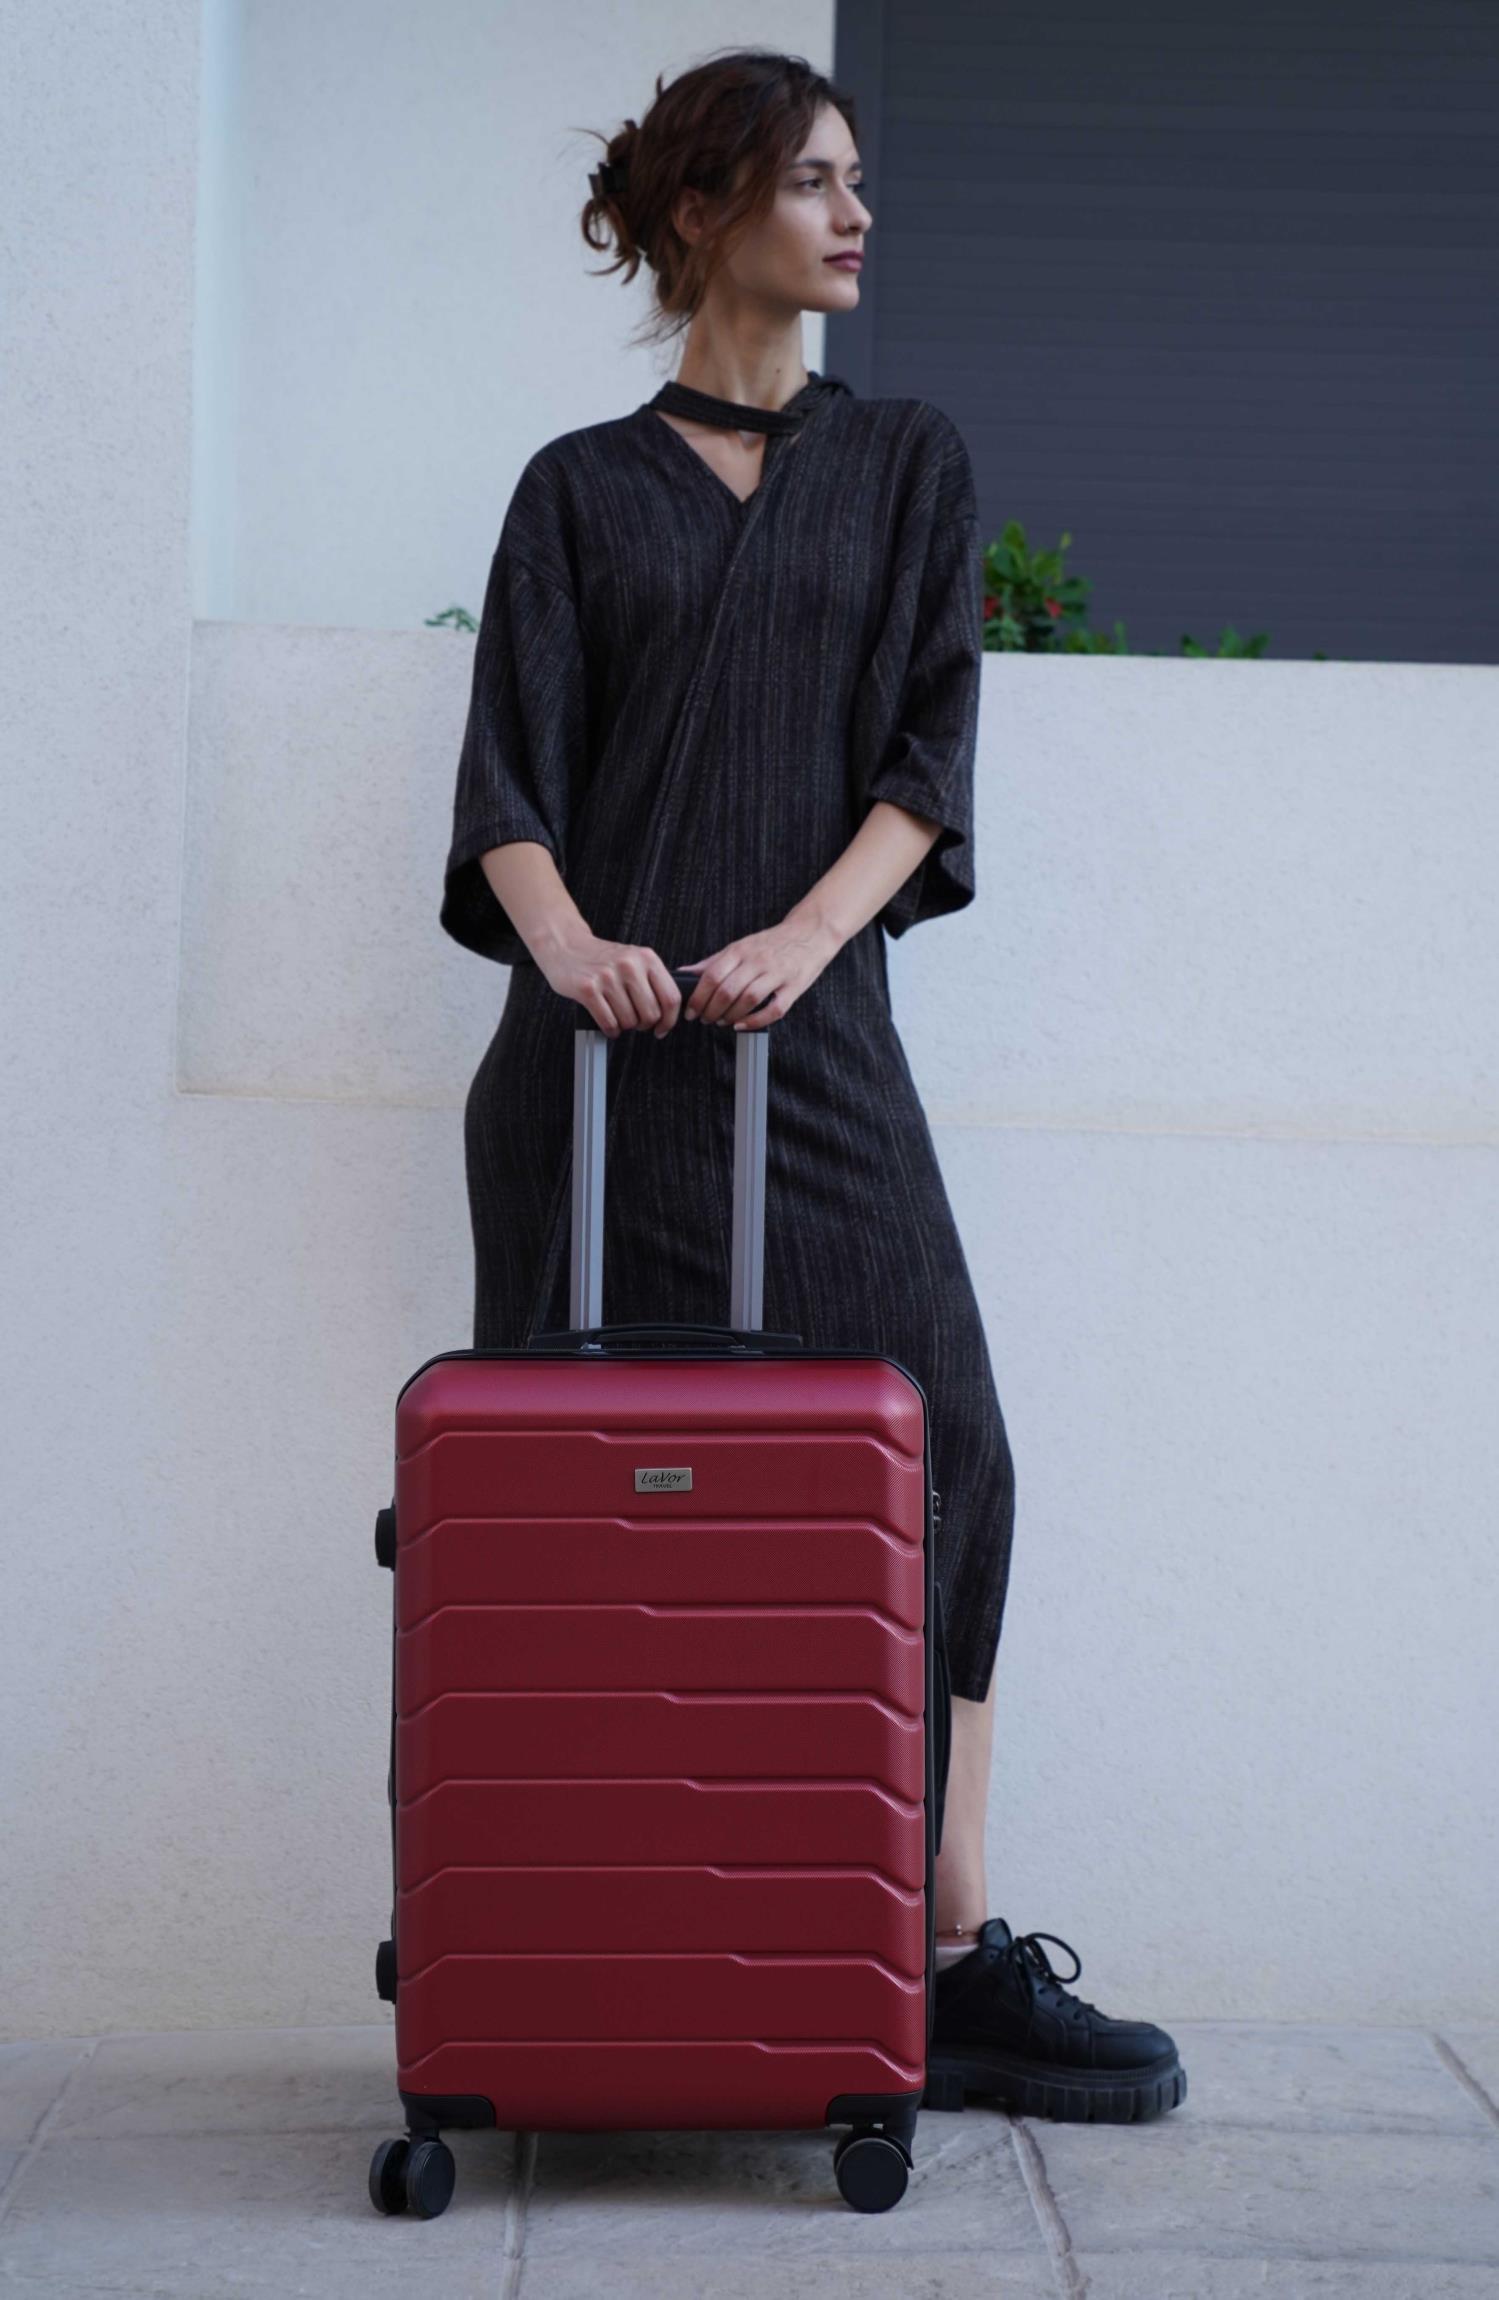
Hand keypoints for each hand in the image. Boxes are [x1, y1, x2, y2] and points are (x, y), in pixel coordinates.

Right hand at [537, 931, 682, 1038]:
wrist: (566, 945)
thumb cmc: (601, 958)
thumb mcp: (634, 960)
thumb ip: (652, 981)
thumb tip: (668, 1014)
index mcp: (647, 958)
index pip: (671, 997)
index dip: (669, 1020)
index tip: (663, 1028)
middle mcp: (629, 965)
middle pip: (651, 1014)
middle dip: (644, 1025)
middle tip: (636, 1023)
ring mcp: (607, 976)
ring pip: (629, 1021)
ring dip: (624, 1027)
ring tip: (618, 1018)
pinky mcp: (588, 989)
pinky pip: (609, 1023)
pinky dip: (610, 1030)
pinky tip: (608, 1024)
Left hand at [678, 916, 840, 1030]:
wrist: (810, 933)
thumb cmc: (772, 943)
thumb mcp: (740, 946)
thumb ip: (714, 961)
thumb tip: (686, 972)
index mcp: (741, 950)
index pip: (712, 975)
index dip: (698, 996)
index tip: (691, 1010)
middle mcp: (757, 961)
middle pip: (728, 990)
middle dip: (711, 1010)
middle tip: (704, 1019)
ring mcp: (777, 974)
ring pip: (748, 999)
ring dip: (731, 1015)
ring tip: (722, 1022)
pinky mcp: (794, 987)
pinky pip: (774, 1009)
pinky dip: (756, 1021)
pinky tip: (742, 1025)